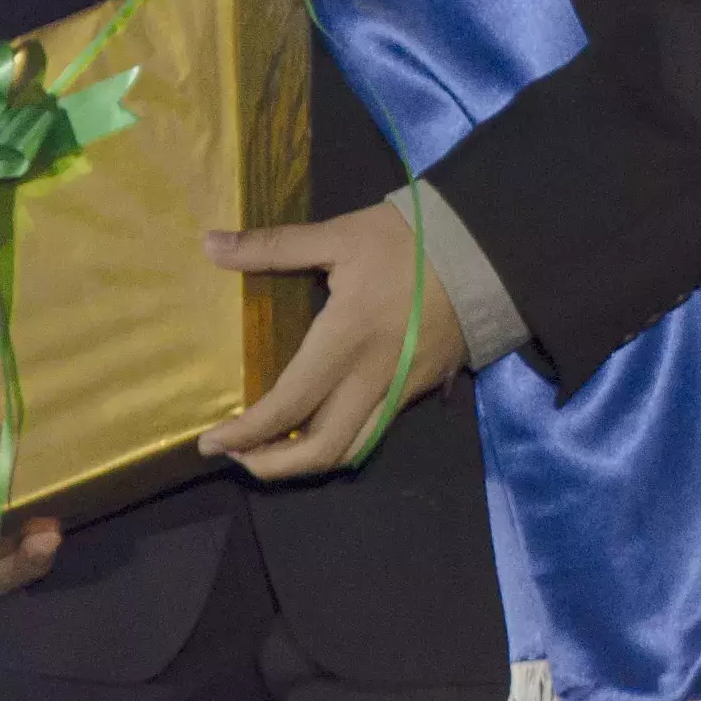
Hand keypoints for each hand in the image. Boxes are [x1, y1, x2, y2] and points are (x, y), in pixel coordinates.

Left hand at [199, 201, 467, 481]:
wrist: (491, 248)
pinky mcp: (422, 386)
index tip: (209, 442)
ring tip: (275, 450)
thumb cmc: (411, 240)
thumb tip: (209, 244)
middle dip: (271, 466)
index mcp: (345, 342)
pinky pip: (376, 429)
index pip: (285, 408)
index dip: (243, 434)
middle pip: (320, 451)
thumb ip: (274, 245)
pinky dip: (340, 441)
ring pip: (351, 450)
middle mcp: (372, 378)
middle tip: (238, 456)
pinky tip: (323, 422)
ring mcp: (401, 388)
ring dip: (307, 463)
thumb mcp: (341, 235)